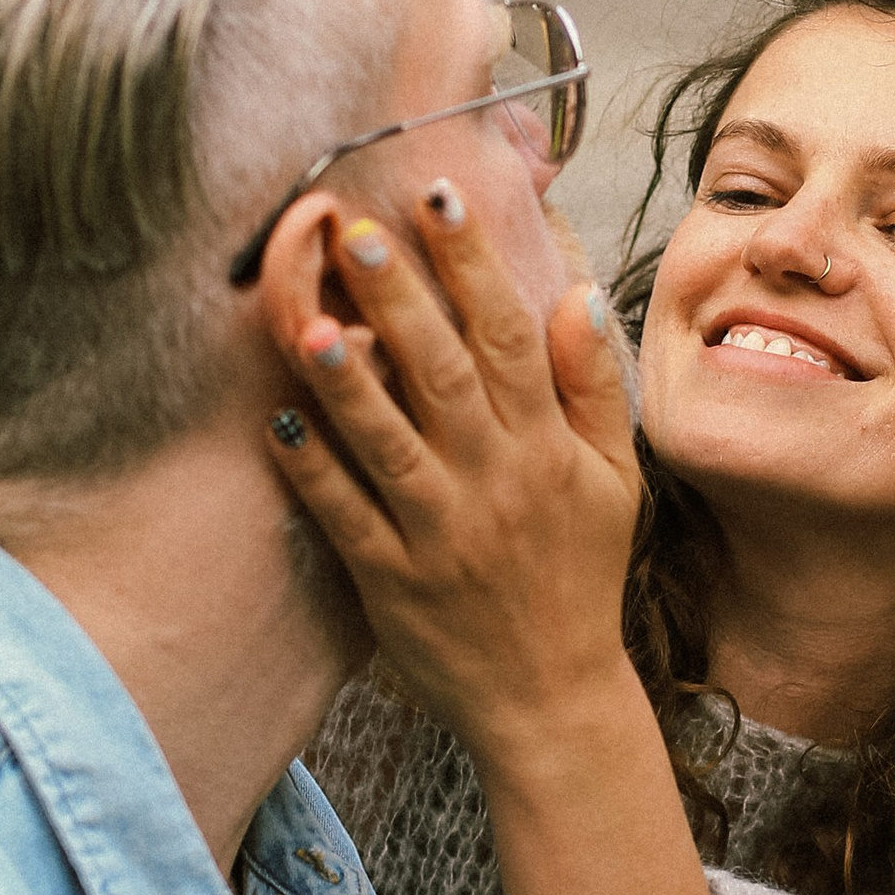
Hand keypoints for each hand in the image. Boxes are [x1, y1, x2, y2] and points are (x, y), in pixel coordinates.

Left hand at [263, 189, 638, 777]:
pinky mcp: (391, 580)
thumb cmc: (579, 577)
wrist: (551, 698)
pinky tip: (278, 418)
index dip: (475, 263)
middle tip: (356, 228)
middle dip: (402, 298)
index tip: (441, 196)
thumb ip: (593, 388)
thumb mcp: (616, 481)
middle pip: (446, 374)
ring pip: (390, 442)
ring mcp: (439, 533)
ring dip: (349, 380)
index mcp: (546, 450)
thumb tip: (577, 296)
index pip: (512, 337)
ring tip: (310, 318)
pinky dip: (312, 468)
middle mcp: (494, 482)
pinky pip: (346, 515)